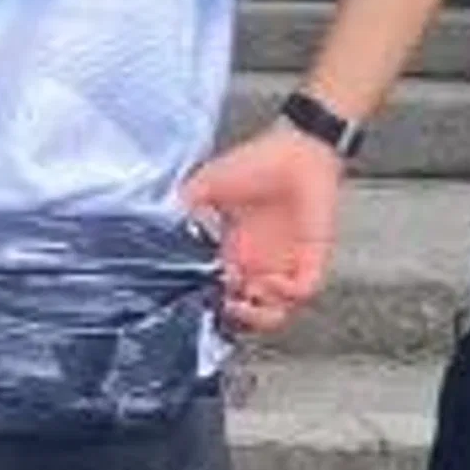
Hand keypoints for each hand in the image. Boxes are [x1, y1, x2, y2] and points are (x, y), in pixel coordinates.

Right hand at [185, 118, 345, 330]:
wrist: (296, 149)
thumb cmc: (257, 163)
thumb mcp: (206, 184)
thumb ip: (184, 207)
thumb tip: (158, 227)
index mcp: (233, 251)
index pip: (220, 291)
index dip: (210, 302)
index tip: (197, 298)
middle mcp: (258, 263)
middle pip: (248, 313)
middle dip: (235, 319)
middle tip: (222, 308)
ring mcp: (284, 264)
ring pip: (276, 313)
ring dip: (260, 317)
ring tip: (243, 304)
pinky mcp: (310, 258)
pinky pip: (303, 291)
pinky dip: (287, 293)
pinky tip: (272, 280)